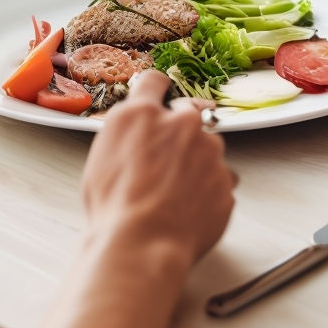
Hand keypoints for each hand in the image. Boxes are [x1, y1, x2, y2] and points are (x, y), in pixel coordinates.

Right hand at [80, 70, 236, 267]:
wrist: (143, 245)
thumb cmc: (115, 207)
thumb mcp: (102, 156)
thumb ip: (126, 131)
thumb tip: (135, 128)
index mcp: (143, 114)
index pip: (154, 82)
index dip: (155, 91)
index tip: (158, 96)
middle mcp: (181, 125)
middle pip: (188, 112)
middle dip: (179, 129)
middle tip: (165, 157)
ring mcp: (209, 152)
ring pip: (207, 148)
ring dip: (195, 162)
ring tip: (172, 192)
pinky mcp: (225, 181)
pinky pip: (218, 180)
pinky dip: (207, 189)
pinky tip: (187, 207)